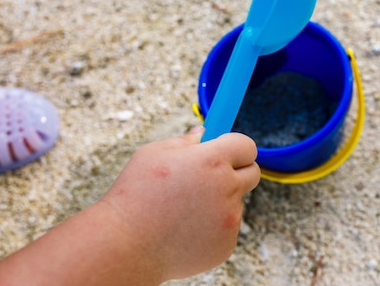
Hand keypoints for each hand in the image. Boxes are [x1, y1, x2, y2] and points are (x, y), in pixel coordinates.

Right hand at [100, 127, 259, 279]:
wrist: (126, 246)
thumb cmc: (135, 195)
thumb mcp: (154, 154)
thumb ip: (185, 142)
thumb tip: (203, 134)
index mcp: (212, 161)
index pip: (247, 145)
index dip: (236, 146)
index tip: (227, 150)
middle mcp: (227, 188)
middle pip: (253, 173)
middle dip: (237, 171)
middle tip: (211, 176)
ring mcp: (229, 219)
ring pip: (235, 202)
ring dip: (219, 201)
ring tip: (183, 209)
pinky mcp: (226, 244)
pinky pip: (226, 228)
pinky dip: (212, 227)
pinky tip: (184, 229)